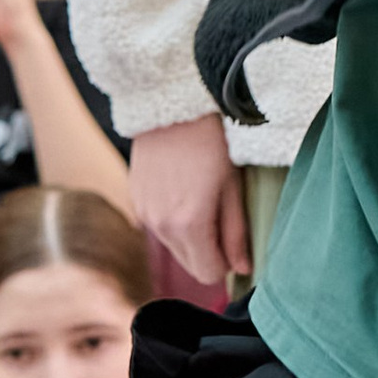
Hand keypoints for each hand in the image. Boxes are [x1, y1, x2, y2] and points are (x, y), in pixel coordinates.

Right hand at [132, 115, 247, 287]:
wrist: (172, 104)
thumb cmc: (212, 141)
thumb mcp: (233, 186)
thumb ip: (236, 233)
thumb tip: (243, 268)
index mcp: (188, 224)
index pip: (208, 273)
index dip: (226, 265)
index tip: (236, 245)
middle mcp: (161, 225)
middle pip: (189, 264)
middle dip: (209, 251)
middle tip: (224, 218)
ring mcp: (144, 213)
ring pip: (173, 246)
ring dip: (190, 235)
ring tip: (203, 198)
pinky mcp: (134, 199)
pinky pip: (158, 225)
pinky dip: (172, 218)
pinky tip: (183, 190)